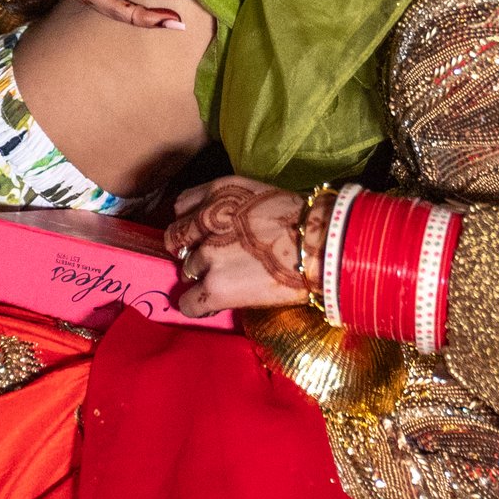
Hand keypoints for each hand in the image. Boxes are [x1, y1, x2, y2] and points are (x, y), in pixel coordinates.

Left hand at [163, 177, 310, 315]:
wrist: (321, 246)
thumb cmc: (300, 220)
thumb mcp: (258, 195)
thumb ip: (231, 205)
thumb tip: (219, 227)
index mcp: (218, 193)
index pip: (181, 208)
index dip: (191, 225)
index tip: (201, 235)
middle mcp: (206, 221)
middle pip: (178, 240)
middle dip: (191, 251)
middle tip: (212, 261)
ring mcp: (208, 256)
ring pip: (187, 271)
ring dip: (203, 277)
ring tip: (228, 281)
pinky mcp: (214, 288)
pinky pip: (188, 303)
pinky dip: (196, 306)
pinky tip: (213, 304)